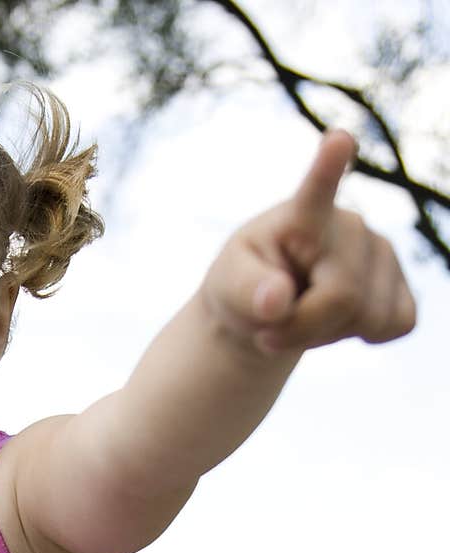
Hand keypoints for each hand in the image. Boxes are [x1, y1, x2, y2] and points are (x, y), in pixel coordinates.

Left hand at [201, 129, 416, 354]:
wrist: (266, 313)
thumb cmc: (243, 291)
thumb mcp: (226, 291)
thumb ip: (246, 293)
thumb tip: (276, 301)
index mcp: (300, 217)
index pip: (316, 190)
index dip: (328, 168)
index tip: (338, 140)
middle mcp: (350, 226)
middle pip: (343, 298)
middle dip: (302, 329)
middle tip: (270, 330)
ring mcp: (382, 251)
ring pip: (370, 318)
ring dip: (327, 336)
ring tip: (304, 316)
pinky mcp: (401, 282)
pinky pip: (397, 324)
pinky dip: (362, 337)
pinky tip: (338, 320)